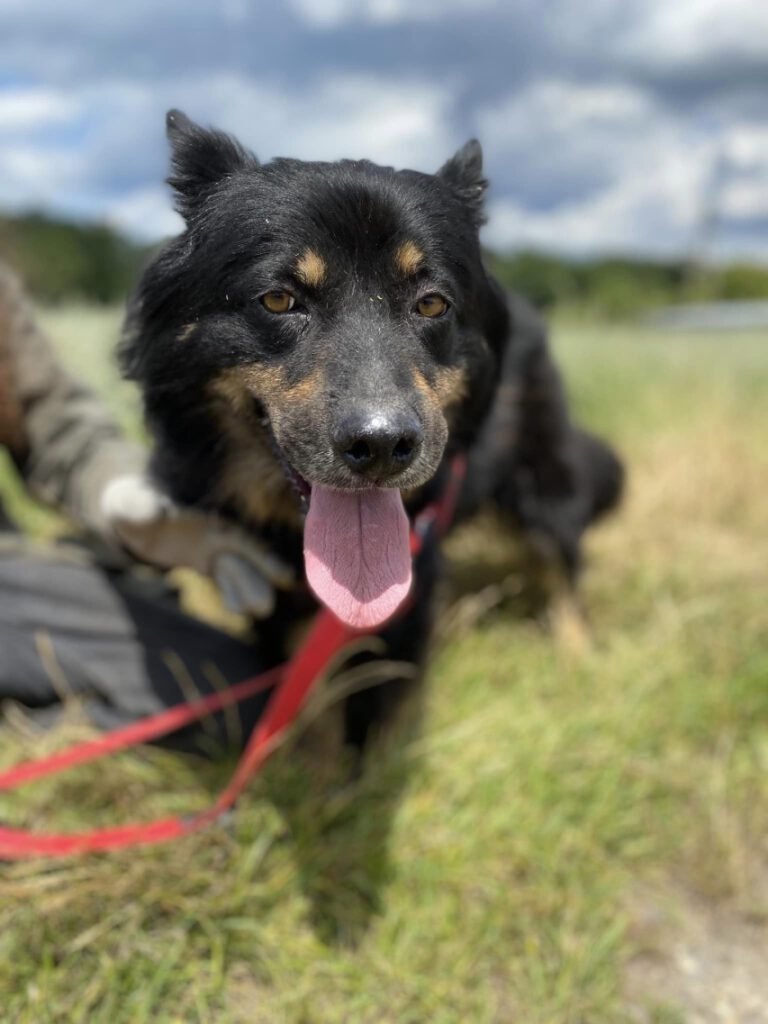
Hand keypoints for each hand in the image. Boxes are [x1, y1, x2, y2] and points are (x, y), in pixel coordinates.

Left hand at [99, 473, 292, 618]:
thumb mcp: (130, 503)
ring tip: (260, 611)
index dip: (259, 557)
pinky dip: (232, 591)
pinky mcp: (203, 561)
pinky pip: (222, 578)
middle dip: (257, 580)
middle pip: (244, 558)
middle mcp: (215, 533)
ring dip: (249, 589)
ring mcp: (211, 548)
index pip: (238, 539)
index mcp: (204, 518)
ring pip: (237, 571)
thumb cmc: (131, 503)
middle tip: (265, 608)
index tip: (281, 575)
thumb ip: (142, 508)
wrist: (128, 513)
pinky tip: (238, 608)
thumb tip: (155, 514)